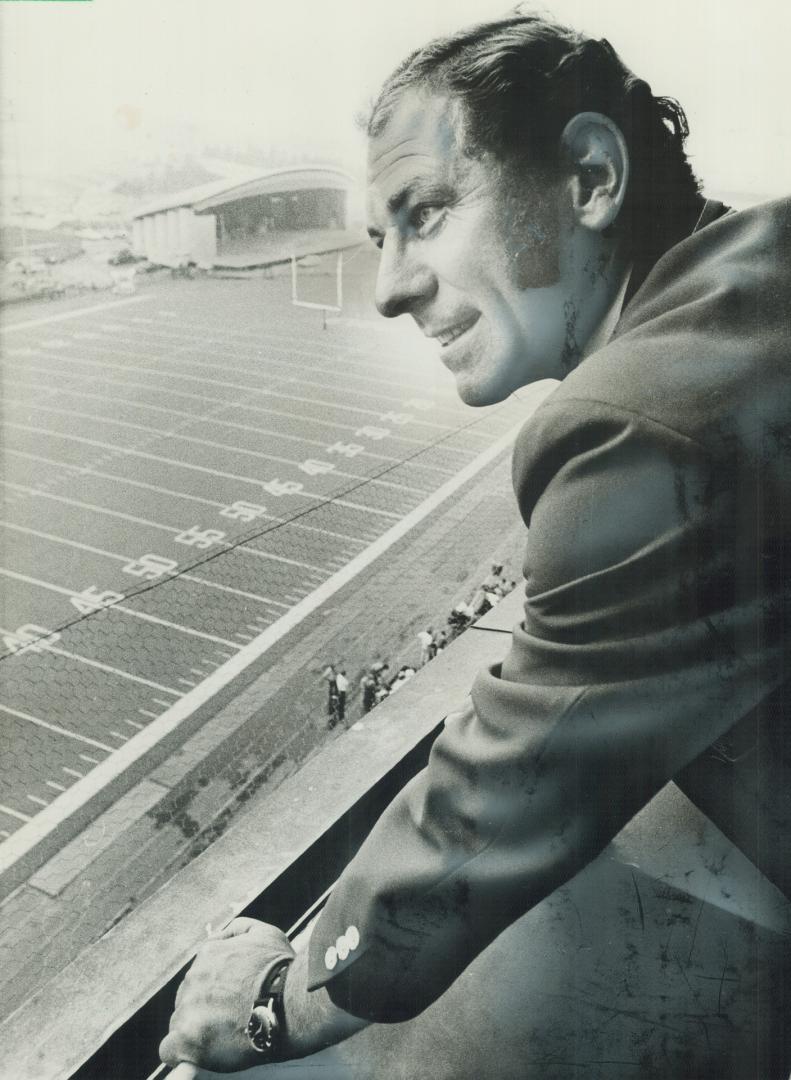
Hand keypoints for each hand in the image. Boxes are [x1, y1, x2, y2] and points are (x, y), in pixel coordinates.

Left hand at [159, 917, 294, 1072]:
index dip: (215, 988)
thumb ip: (239, 930)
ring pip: (182, 1021)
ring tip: (225, 1034)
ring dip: (198, 1027)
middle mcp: (194, 978)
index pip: (200, 973)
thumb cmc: (281, 972)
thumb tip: (222, 934)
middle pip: (189, 997)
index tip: (230, 999)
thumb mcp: (265, 933)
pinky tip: (194, 1055)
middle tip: (231, 1017)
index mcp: (208, 954)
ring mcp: (188, 1007)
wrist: (290, 1003)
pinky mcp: (187, 1037)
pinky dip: (180, 1052)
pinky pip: (170, 1048)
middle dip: (206, 1007)